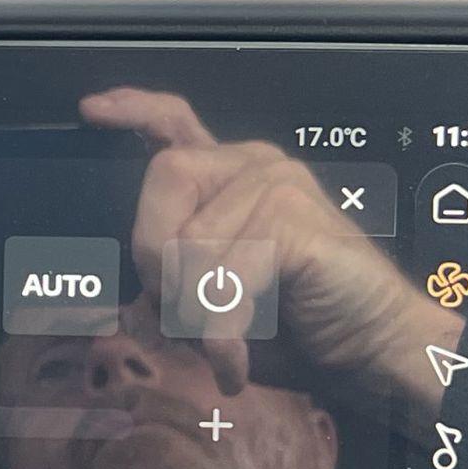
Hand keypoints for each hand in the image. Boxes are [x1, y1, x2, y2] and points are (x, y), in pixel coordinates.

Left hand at [81, 87, 462, 414]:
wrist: (375, 349)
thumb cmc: (298, 324)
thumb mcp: (217, 295)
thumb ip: (178, 267)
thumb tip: (135, 274)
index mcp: (233, 177)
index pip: (175, 122)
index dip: (132, 111)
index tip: (92, 111)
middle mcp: (255, 167)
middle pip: (162, 182)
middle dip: (158, 261)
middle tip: (192, 313)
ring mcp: (277, 186)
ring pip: (187, 243)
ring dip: (196, 312)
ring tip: (227, 340)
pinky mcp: (293, 219)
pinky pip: (221, 275)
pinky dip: (223, 332)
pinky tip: (239, 357)